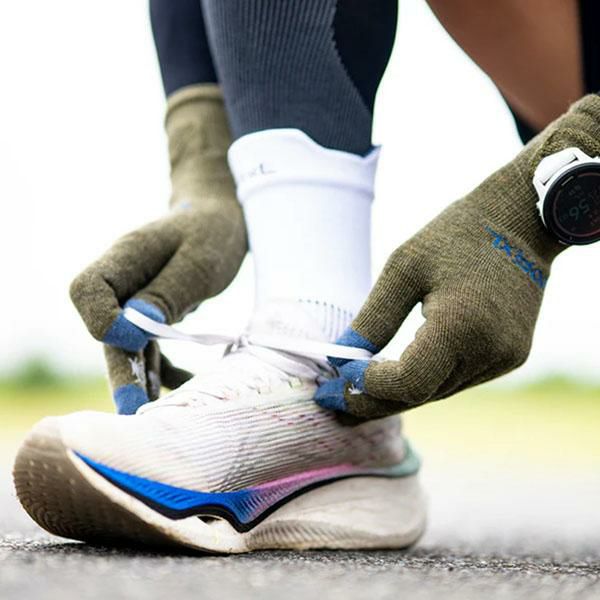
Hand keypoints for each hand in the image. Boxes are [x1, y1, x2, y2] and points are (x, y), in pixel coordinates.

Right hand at [70, 85, 246, 413]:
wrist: (222, 216)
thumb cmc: (212, 229)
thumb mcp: (199, 259)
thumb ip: (167, 292)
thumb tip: (134, 329)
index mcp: (126, 257)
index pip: (88, 292)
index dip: (105, 322)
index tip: (135, 338)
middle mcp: (125, 281)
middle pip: (107, 330)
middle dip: (121, 369)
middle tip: (134, 410)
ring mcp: (138, 299)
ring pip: (128, 345)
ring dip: (140, 379)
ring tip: (155, 416)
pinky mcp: (156, 313)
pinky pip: (150, 347)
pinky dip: (162, 370)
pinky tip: (184, 386)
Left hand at [316, 94, 599, 418]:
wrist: (520, 221)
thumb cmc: (455, 236)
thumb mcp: (403, 267)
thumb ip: (373, 319)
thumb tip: (340, 358)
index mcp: (461, 325)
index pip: (408, 382)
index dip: (367, 388)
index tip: (334, 382)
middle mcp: (490, 351)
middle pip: (420, 396)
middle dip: (372, 402)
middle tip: (333, 400)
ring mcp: (506, 358)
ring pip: (437, 393)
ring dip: (396, 395)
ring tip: (355, 391)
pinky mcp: (512, 356)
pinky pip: (457, 380)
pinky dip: (424, 382)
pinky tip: (395, 377)